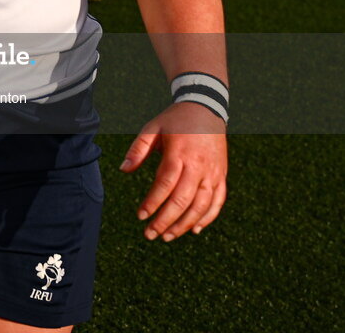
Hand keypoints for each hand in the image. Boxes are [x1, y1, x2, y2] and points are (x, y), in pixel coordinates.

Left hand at [120, 102, 226, 240]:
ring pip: (201, 205)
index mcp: (179, 153)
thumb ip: (138, 149)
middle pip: (183, 200)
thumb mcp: (153, 127)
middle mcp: (199, 165)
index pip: (165, 184)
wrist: (206, 108)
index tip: (140, 216)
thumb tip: (123, 170)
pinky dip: (208, 217)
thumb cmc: (174, 120)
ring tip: (168, 236)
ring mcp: (213, 172)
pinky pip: (218, 201)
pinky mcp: (221, 175)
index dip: (153, 202)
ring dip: (185, 224)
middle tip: (150, 235)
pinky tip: (195, 230)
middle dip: (166, 221)